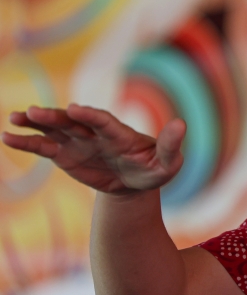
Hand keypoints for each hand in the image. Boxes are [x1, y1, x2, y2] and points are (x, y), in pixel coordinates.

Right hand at [1, 104, 185, 194]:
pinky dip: (27, 143)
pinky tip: (7, 138)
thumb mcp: (168, 164)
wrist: (135, 184)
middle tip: (33, 112)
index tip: (75, 110)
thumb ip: (172, 146)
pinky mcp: (65, 154)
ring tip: (14, 118)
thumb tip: (181, 124)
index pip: (103, 121)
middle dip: (55, 116)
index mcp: (120, 133)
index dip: (90, 115)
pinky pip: (44, 147)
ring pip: (54, 129)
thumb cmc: (154, 170)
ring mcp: (78, 141)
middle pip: (73, 121)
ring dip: (35, 124)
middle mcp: (95, 132)